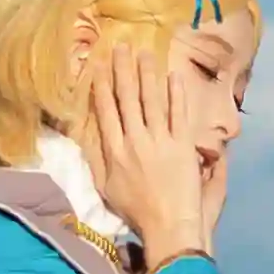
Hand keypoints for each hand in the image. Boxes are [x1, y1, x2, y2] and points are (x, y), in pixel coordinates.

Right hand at [80, 45, 217, 265]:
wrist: (169, 226)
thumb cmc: (137, 213)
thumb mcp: (107, 188)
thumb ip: (99, 161)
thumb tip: (91, 140)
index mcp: (114, 151)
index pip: (106, 111)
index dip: (102, 86)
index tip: (99, 65)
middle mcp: (135, 141)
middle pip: (127, 98)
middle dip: (123, 70)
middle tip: (121, 46)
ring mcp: (160, 141)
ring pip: (152, 100)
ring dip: (148, 74)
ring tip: (145, 53)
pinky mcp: (182, 145)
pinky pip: (178, 114)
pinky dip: (176, 94)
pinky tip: (173, 76)